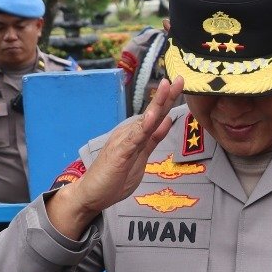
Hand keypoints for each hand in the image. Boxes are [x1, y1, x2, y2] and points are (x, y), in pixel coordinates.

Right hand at [48, 75, 184, 238]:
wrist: (89, 194)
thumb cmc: (113, 178)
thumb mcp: (140, 156)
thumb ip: (152, 139)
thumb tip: (166, 120)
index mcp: (136, 135)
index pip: (156, 115)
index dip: (169, 99)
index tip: (181, 83)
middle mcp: (129, 134)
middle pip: (152, 113)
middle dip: (166, 95)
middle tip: (181, 78)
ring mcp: (123, 142)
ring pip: (144, 121)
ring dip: (156, 104)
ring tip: (167, 86)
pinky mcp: (119, 154)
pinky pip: (134, 139)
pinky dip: (144, 127)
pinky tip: (153, 116)